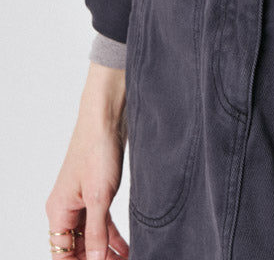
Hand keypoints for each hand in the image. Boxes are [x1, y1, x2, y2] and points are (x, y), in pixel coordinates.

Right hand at [45, 63, 128, 259]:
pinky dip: (112, 236)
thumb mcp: (100, 196)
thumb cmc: (97, 148)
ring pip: (91, 237)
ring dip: (106, 252)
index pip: (63, 254)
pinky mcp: (96, 192)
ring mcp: (82, 200)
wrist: (107, 116)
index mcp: (58, 211)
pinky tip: (125, 248)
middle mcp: (66, 208)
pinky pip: (101, 222)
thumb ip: (98, 232)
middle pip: (77, 248)